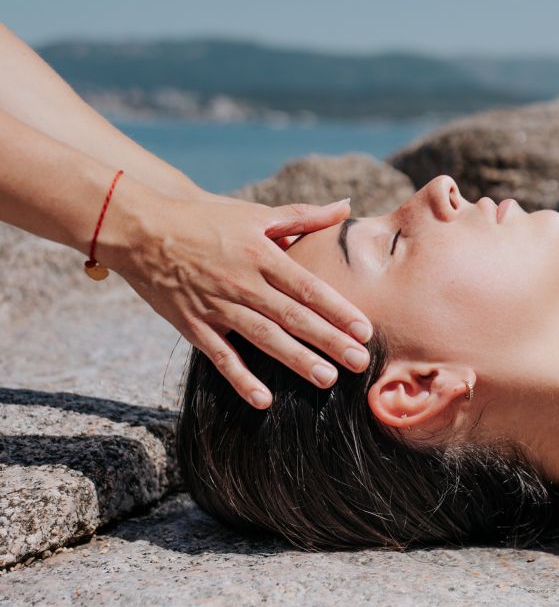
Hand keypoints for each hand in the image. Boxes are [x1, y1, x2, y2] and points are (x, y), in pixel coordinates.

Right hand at [110, 191, 372, 408]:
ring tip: (326, 378)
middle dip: (328, 340)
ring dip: (295, 360)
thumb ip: (303, 216)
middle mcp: (242, 282)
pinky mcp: (191, 324)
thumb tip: (346, 206)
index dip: (337, 309)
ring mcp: (216, 305)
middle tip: (359, 362)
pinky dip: (240, 378)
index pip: (307, 287)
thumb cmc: (207, 219)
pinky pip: (220, 356)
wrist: (145, 229)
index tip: (365, 329)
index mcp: (261, 255)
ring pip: (262, 337)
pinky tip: (264, 400)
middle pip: (292, 316)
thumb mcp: (256, 215)